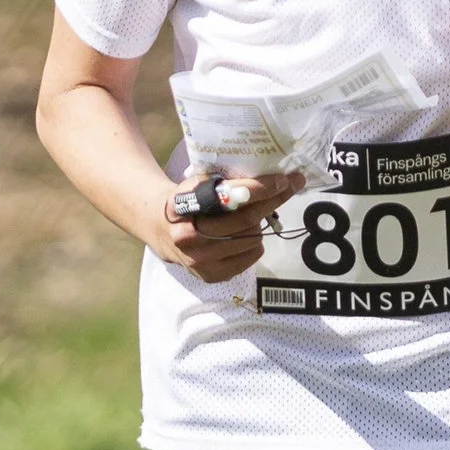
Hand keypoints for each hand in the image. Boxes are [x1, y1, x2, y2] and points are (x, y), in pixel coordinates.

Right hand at [151, 166, 304, 282]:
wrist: (162, 231)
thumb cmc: (187, 202)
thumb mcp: (196, 184)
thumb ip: (222, 182)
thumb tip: (266, 174)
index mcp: (183, 206)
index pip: (227, 197)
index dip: (258, 188)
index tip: (281, 179)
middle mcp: (188, 236)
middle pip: (244, 220)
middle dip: (271, 201)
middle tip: (288, 188)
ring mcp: (199, 260)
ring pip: (250, 239)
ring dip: (260, 224)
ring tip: (255, 216)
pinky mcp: (210, 275)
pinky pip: (248, 258)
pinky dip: (254, 245)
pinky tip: (248, 236)